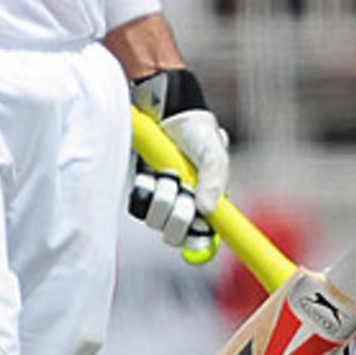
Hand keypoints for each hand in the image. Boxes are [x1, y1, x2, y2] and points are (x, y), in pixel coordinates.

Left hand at [129, 69, 229, 259]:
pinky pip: (140, 206)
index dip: (199, 241)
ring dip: (162, 199)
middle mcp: (187, 206)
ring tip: (168, 175)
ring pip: (157, 221)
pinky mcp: (145, 193)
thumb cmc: (197, 133)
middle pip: (178, 235)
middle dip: (178, 215)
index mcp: (209, 203)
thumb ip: (214, 179)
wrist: (167, 112)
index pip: (205, 238)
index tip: (196, 234)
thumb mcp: (213, 153)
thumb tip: (207, 210)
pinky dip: (146, 191)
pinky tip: (152, 174)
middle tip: (182, 193)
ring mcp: (165, 201)